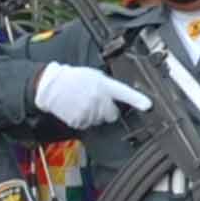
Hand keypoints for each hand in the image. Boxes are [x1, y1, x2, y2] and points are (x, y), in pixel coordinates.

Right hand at [32, 62, 151, 129]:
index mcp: (104, 85)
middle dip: (107, 110)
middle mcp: (98, 99)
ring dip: (94, 114)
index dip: (137, 100)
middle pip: (112, 114)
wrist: (51, 85)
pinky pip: (87, 124)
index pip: (124, 93)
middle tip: (96, 101)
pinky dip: (83, 119)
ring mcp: (89, 111)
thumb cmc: (72, 78)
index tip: (148, 105)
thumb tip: (116, 96)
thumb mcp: (94, 75)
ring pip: (99, 121)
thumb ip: (107, 86)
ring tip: (82, 102)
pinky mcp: (80, 120)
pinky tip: (76, 108)